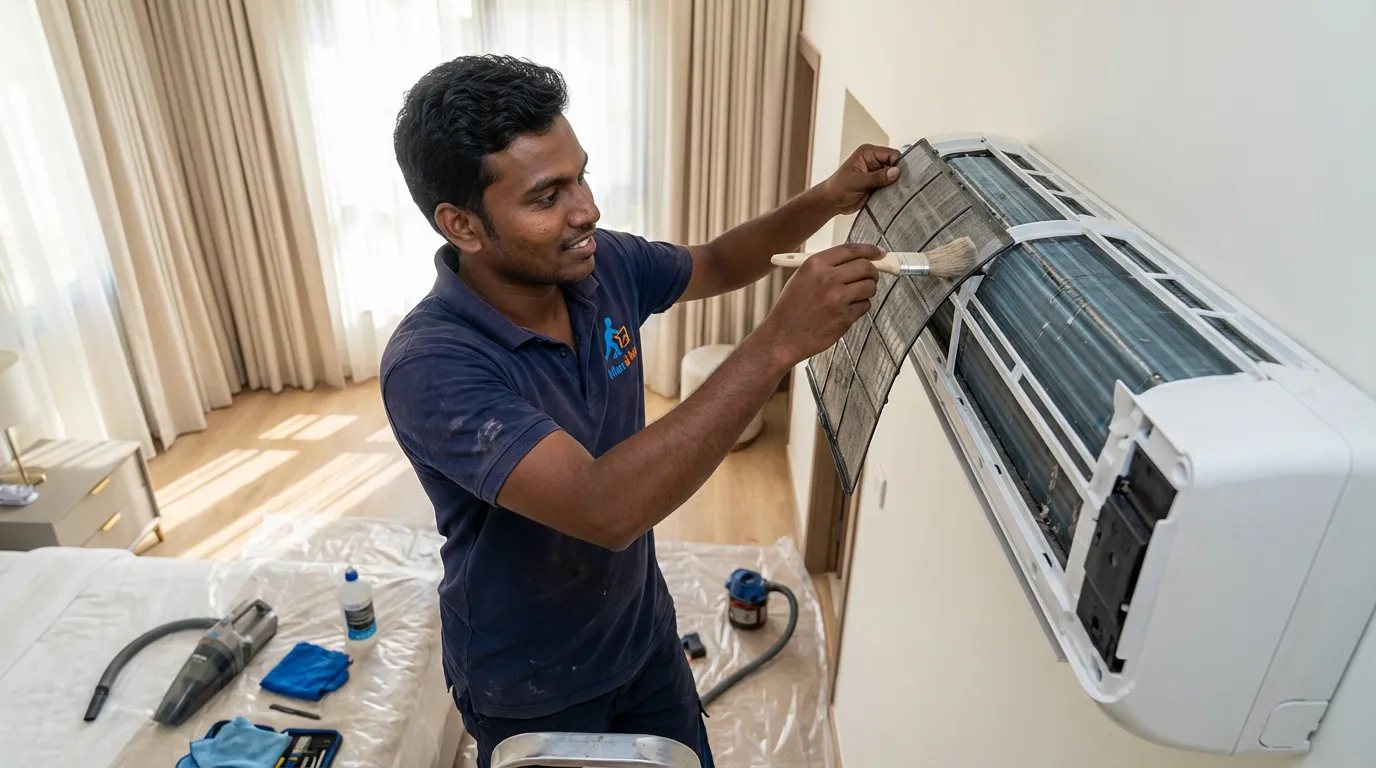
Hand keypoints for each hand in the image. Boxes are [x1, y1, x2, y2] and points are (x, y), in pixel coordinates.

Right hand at [758, 243, 880, 366]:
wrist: (782, 337)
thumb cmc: (790, 309)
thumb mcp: (801, 278)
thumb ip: (826, 267)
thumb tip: (857, 261)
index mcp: (814, 264)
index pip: (851, 250)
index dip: (869, 250)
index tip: (879, 253)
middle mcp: (827, 278)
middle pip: (865, 267)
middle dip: (873, 272)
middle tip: (871, 277)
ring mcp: (837, 298)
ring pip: (869, 287)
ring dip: (867, 291)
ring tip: (853, 297)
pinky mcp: (844, 317)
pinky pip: (864, 306)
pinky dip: (859, 308)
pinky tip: (844, 312)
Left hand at [820, 144, 900, 213]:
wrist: (831, 202)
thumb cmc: (838, 188)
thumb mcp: (857, 182)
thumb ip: (876, 177)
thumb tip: (895, 172)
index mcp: (868, 153)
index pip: (891, 154)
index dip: (898, 164)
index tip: (900, 176)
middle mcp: (874, 161)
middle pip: (895, 165)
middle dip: (898, 175)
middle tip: (902, 186)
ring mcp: (877, 173)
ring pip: (895, 177)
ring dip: (896, 185)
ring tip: (897, 193)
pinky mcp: (878, 185)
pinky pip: (891, 186)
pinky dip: (893, 191)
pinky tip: (894, 197)